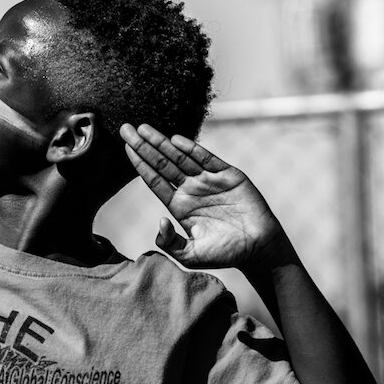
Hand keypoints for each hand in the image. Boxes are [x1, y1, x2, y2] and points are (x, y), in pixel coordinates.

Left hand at [121, 123, 289, 271]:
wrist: (258, 248)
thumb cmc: (224, 253)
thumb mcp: (190, 255)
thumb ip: (170, 243)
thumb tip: (160, 220)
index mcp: (179, 205)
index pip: (154, 180)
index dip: (140, 164)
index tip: (125, 147)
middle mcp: (191, 189)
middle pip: (162, 163)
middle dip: (143, 146)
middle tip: (125, 129)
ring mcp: (208, 181)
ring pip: (180, 157)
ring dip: (161, 142)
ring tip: (143, 128)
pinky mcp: (228, 175)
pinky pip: (207, 158)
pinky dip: (192, 148)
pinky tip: (175, 140)